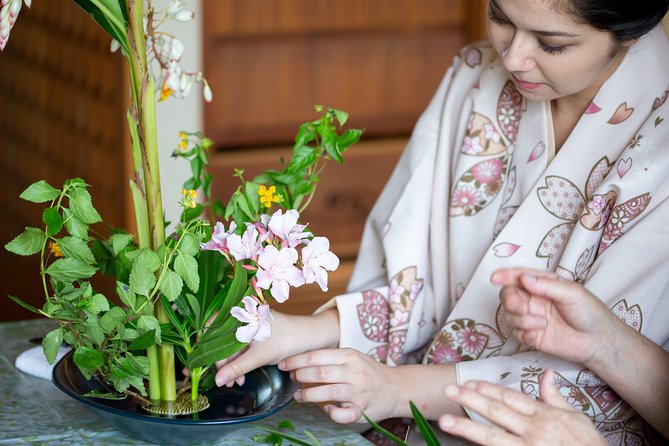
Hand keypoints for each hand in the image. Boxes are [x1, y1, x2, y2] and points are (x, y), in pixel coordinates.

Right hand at [215, 309, 338, 386]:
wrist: (311, 337)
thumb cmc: (288, 339)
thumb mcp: (260, 356)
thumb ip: (237, 368)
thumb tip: (217, 381)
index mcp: (241, 315)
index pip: (213, 330)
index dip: (207, 349)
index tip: (205, 367)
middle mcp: (242, 318)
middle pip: (220, 341)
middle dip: (221, 363)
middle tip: (224, 381)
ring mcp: (248, 326)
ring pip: (230, 347)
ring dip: (231, 365)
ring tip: (236, 382)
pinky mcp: (255, 335)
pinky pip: (240, 348)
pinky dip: (239, 362)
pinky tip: (241, 376)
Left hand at [279, 348, 398, 423]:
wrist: (396, 388)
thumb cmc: (369, 372)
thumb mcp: (352, 357)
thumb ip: (331, 359)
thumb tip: (300, 363)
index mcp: (349, 356)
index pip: (317, 356)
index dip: (297, 360)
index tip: (284, 365)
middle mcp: (354, 372)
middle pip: (320, 372)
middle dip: (300, 376)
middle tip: (292, 378)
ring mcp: (359, 391)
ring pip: (328, 392)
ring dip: (308, 395)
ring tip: (299, 396)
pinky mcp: (363, 409)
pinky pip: (344, 414)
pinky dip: (332, 413)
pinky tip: (326, 409)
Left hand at [439, 370, 606, 445]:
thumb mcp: (576, 417)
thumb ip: (555, 397)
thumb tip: (546, 374)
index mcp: (545, 416)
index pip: (510, 398)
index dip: (487, 389)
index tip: (469, 382)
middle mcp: (534, 431)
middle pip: (496, 412)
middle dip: (470, 400)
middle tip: (448, 390)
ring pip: (492, 437)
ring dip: (466, 428)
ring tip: (445, 421)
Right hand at [491, 268, 613, 365]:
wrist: (598, 341)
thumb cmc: (590, 312)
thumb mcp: (572, 293)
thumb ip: (547, 285)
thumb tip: (524, 278)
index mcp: (542, 284)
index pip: (518, 276)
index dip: (504, 275)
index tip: (495, 278)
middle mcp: (533, 300)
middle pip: (508, 295)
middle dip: (511, 301)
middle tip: (524, 307)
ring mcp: (531, 317)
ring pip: (509, 315)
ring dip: (522, 320)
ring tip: (542, 324)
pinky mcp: (531, 335)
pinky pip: (515, 333)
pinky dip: (523, 334)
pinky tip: (537, 336)